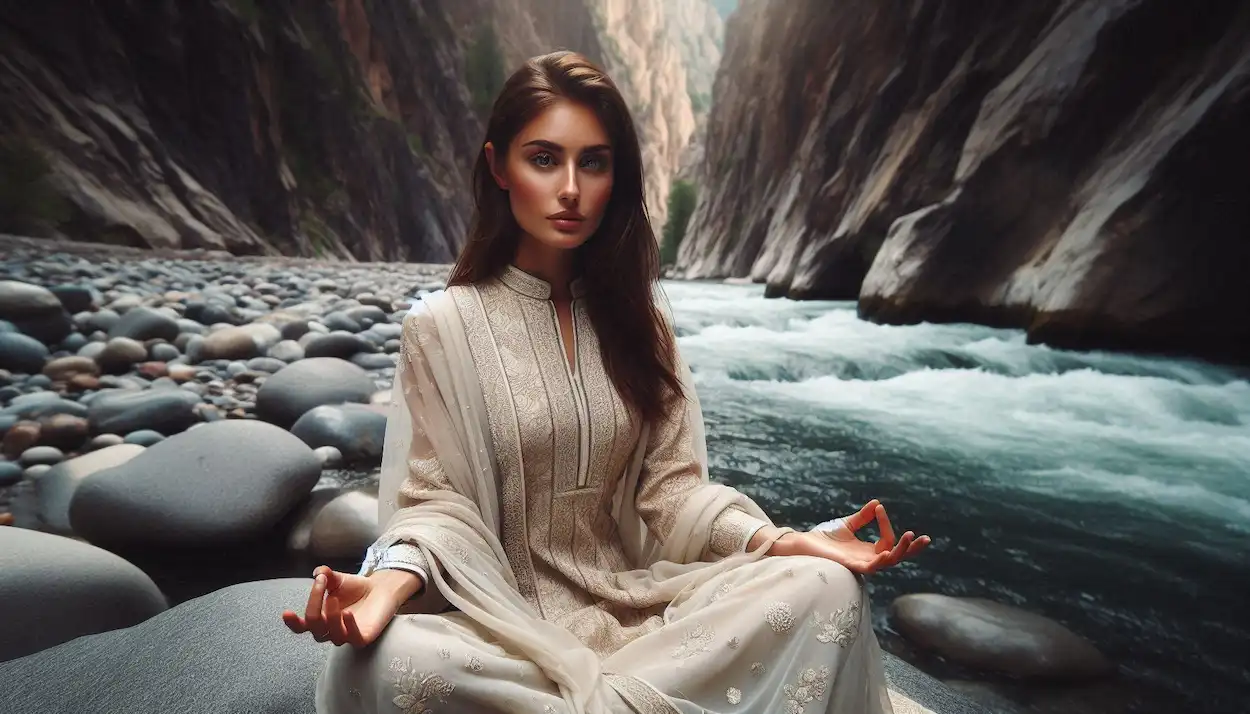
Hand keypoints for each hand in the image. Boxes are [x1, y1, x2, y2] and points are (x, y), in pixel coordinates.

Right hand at [281, 566, 415, 646]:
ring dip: (331, 618)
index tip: (287, 612)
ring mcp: (347, 635)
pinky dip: (350, 628)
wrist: (380, 589)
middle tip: (321, 584)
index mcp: (320, 618)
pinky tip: (347, 614)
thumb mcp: (337, 579)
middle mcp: (331, 630)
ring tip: (333, 599)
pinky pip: (354, 639)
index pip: (302, 626)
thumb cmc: (355, 588)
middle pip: (315, 628)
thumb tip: (318, 572)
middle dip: (314, 606)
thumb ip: (326, 576)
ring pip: (333, 635)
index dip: (293, 623)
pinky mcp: (363, 638)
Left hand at [780, 499, 930, 573]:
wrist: (803, 544)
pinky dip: (881, 560)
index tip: (879, 508)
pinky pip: (871, 567)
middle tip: (926, 539)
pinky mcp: (850, 566)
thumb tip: (877, 503)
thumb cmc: (823, 538)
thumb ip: (863, 517)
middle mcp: (868, 560)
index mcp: (868, 551)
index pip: (888, 540)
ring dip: (901, 550)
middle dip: (912, 549)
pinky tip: (888, 552)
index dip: (886, 524)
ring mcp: (860, 564)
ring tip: (910, 536)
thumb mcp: (847, 525)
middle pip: (897, 557)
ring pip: (888, 561)